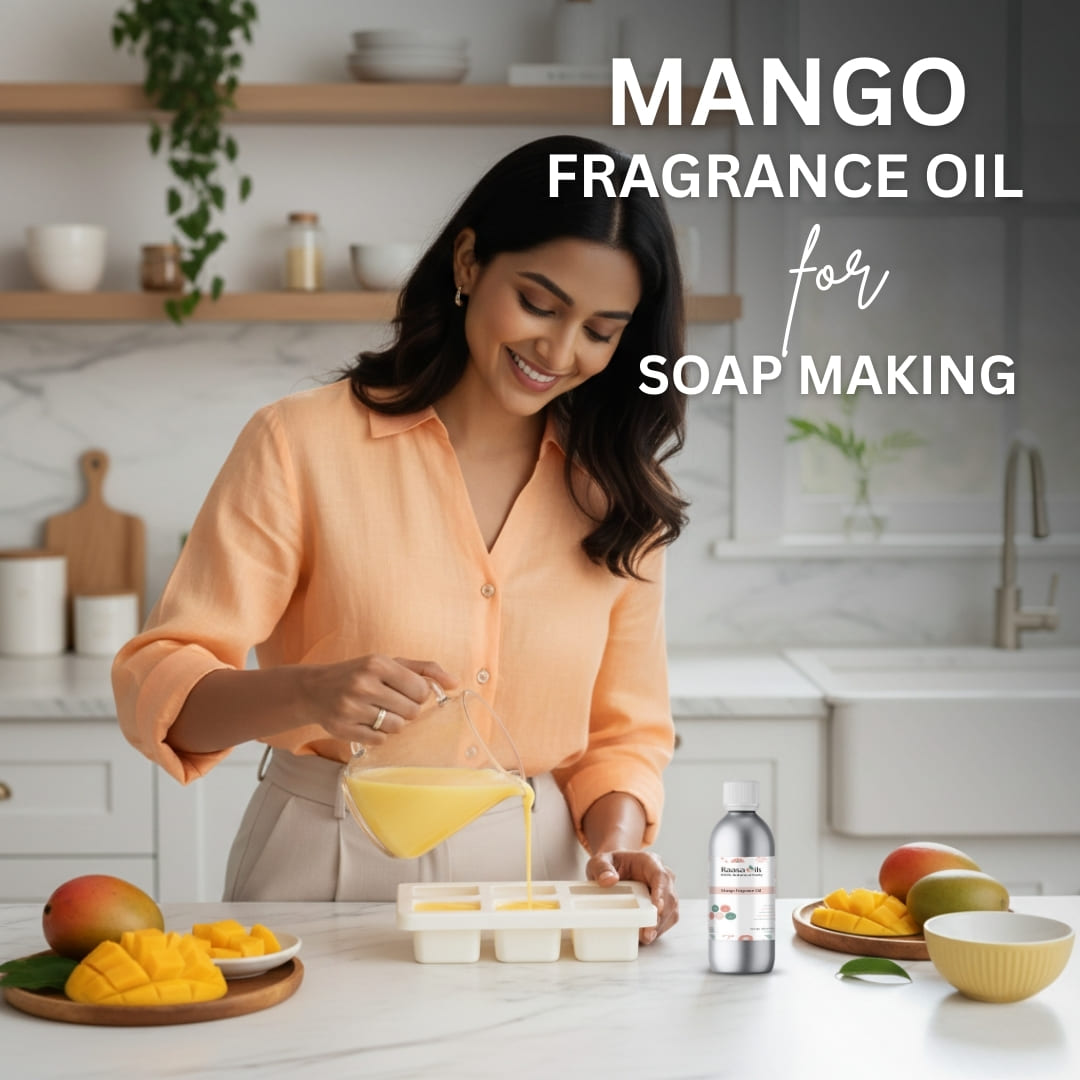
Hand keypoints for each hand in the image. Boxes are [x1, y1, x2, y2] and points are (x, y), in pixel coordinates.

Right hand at [301, 654, 459, 746]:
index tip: (408, 692)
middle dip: (407, 710)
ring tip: (379, 712)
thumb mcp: (389, 663)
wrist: (313, 689)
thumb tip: (455, 682)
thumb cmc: (359, 674)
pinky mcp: (343, 729)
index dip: (419, 695)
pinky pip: (379, 740)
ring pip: (396, 727)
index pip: (421, 689)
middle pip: (411, 711)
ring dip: (393, 723)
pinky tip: (366, 722)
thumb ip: (424, 669)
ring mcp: (351, 708)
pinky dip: (378, 735)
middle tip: (392, 703)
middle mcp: (363, 684)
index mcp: (377, 664)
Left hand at [586, 849, 678, 944]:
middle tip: (647, 934)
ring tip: (645, 938)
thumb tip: (609, 880)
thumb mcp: (599, 861)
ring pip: (671, 910)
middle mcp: (662, 876)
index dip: (661, 893)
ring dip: (660, 926)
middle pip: (670, 896)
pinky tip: (646, 936)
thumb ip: (602, 868)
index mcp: (649, 862)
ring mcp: (665, 891)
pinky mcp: (663, 905)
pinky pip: (667, 918)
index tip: (656, 908)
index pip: (661, 876)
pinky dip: (658, 929)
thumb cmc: (610, 864)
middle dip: (660, 917)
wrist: (614, 869)